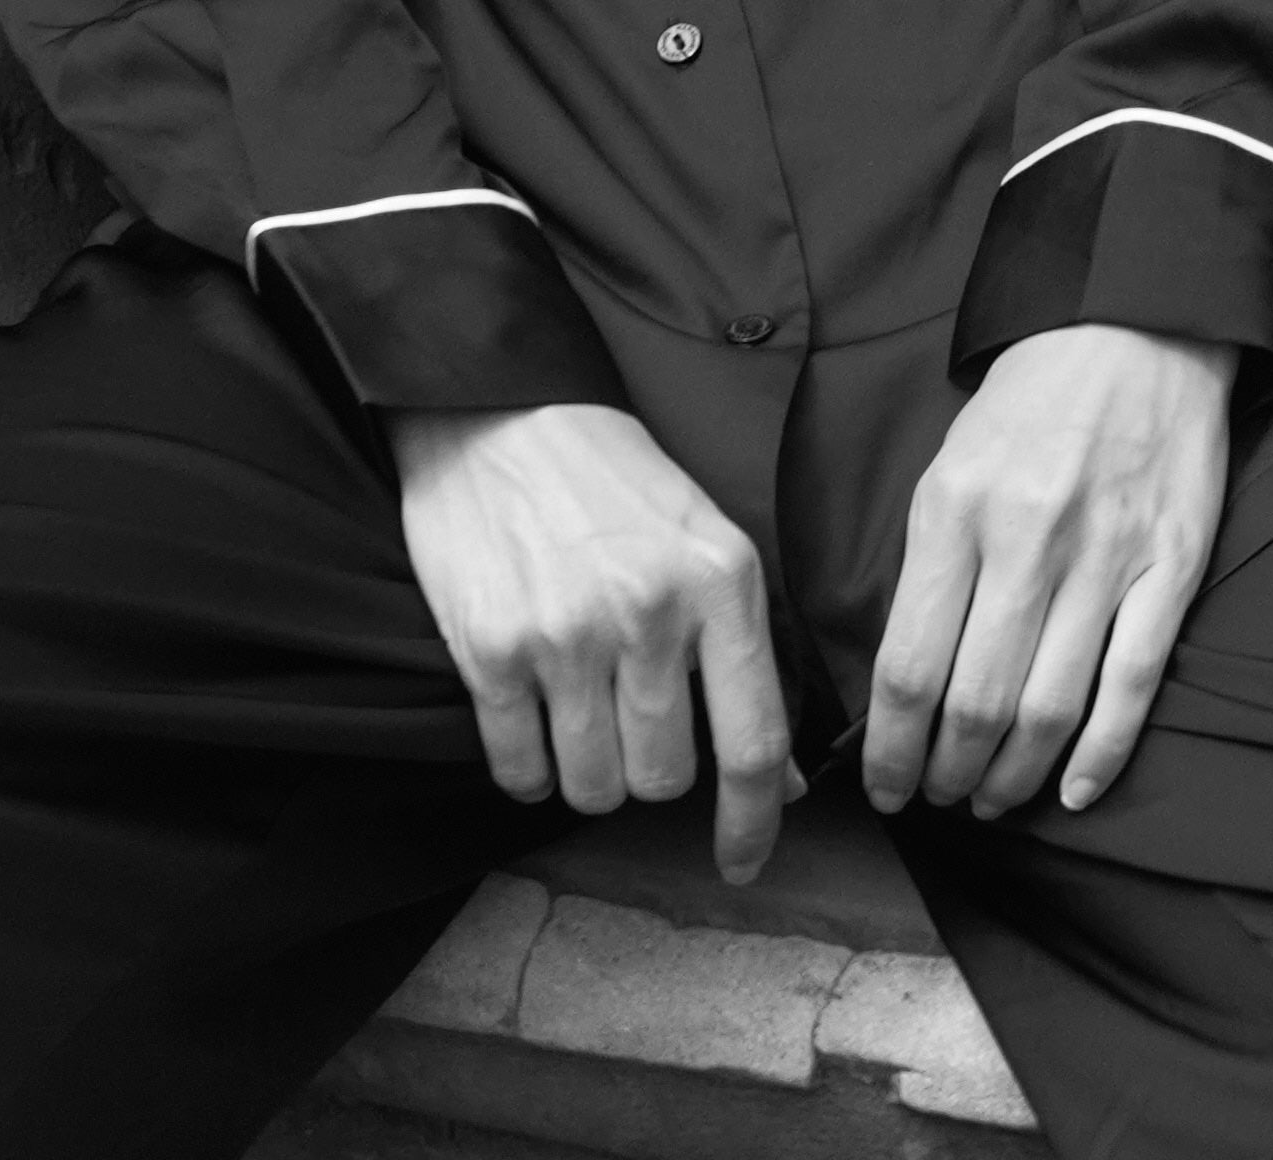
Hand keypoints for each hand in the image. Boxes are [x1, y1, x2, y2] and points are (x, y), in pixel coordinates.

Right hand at [389, 402, 797, 888]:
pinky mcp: (493, 650)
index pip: (754, 741)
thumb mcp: (704, 541)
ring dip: (586, 770)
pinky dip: (526, 766)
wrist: (498, 409)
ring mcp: (567, 633)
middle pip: (665, 778)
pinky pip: (520, 773)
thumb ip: (743, 655)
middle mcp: (650, 610)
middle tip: (626, 714)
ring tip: (575, 706)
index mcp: (720, 580)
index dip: (754, 822)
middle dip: (648, 768)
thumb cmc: (612, 480)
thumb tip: (779, 781)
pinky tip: (528, 712)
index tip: (743, 862)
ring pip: (594, 787)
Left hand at [862, 324, 1235, 825]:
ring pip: (1050, 713)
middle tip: (940, 798)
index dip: (893, 750)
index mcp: (955, 509)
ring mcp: (1106, 557)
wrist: (1136, 325)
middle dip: (948, 775)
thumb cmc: (1030, 404)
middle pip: (976, 705)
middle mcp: (1027, 538)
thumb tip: (907, 681)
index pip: (909, 667)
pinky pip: (1131, 689)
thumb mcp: (950, 465)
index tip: (886, 787)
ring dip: (1013, 778)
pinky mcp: (1170, 568)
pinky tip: (1073, 792)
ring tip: (993, 798)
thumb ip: (931, 566)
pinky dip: (1099, 758)